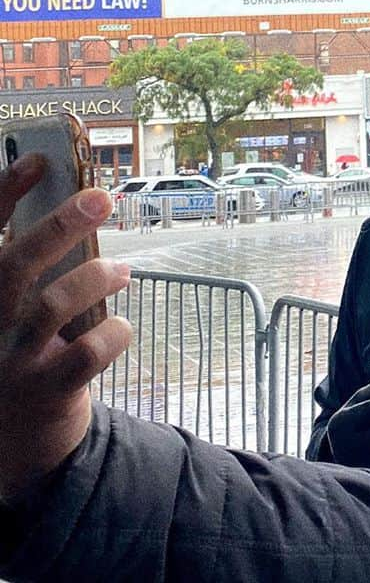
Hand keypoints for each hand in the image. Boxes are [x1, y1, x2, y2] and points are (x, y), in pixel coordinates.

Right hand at [0, 156, 132, 504]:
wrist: (10, 444)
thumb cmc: (19, 353)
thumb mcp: (13, 308)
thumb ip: (31, 265)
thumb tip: (79, 205)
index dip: (3, 194)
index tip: (38, 161)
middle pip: (13, 265)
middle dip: (60, 225)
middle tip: (102, 198)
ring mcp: (6, 362)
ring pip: (52, 306)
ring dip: (96, 278)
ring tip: (122, 270)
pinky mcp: (42, 393)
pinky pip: (86, 353)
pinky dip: (113, 332)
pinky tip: (121, 326)